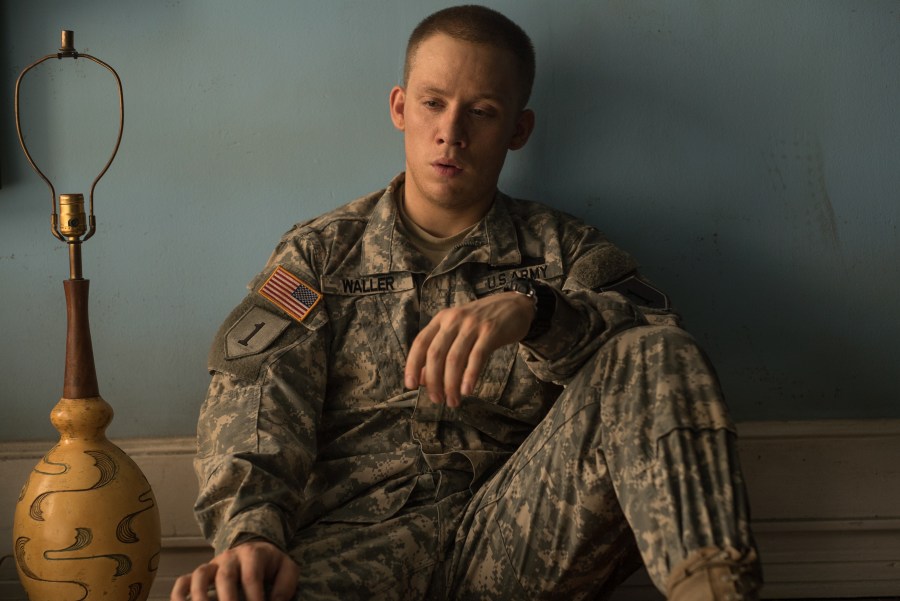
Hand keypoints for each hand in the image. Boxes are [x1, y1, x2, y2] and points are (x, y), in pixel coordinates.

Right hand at [170, 540, 299, 600]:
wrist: (255, 550)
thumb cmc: (271, 565)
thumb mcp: (286, 569)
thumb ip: (285, 585)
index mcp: (253, 554)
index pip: (251, 577)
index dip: (254, 597)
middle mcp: (230, 557)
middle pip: (225, 576)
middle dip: (228, 599)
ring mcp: (212, 565)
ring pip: (200, 575)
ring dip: (201, 597)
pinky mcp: (199, 573)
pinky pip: (183, 581)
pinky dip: (179, 595)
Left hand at [404, 291, 533, 406]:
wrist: (514, 305)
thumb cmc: (481, 323)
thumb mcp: (457, 331)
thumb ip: (440, 351)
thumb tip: (423, 379)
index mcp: (441, 319)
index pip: (420, 343)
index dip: (412, 365)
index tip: (410, 385)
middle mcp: (454, 320)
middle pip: (436, 354)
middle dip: (434, 381)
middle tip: (437, 399)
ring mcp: (472, 325)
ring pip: (455, 358)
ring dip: (451, 384)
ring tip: (453, 401)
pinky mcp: (491, 331)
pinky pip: (477, 357)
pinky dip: (470, 376)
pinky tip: (467, 390)